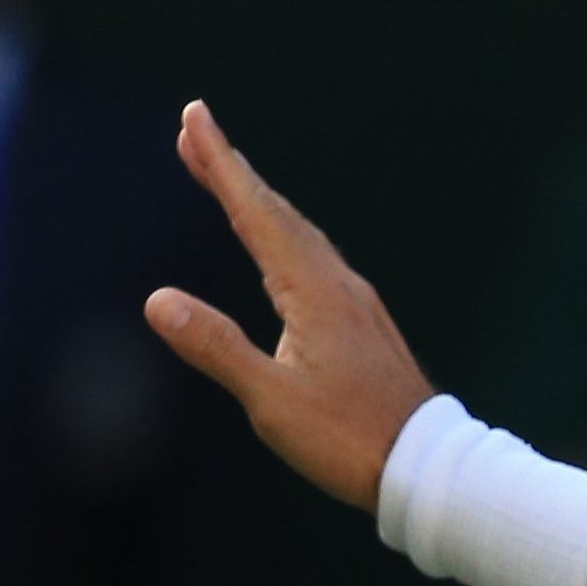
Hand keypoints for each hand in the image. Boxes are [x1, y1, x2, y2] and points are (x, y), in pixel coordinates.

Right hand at [144, 101, 436, 508]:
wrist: (427, 466)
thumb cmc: (349, 438)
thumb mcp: (272, 400)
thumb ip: (216, 347)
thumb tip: (159, 299)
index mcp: (314, 292)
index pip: (256, 214)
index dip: (221, 165)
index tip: (195, 119)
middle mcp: (338, 284)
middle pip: (277, 213)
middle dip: (232, 171)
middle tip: (194, 131)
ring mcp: (355, 302)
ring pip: (299, 235)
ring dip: (258, 202)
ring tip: (224, 177)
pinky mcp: (362, 324)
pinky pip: (314, 260)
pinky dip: (283, 236)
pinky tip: (280, 250)